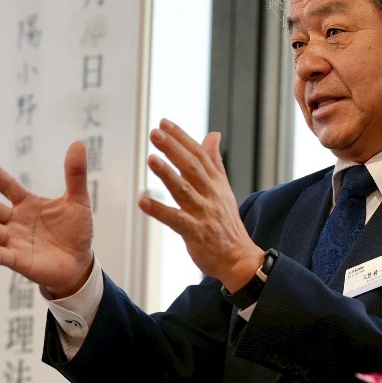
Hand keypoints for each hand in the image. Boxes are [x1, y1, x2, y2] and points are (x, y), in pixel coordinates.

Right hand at [0, 141, 94, 297]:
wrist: (80, 262)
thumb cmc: (76, 230)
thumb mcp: (78, 200)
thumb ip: (75, 175)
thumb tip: (78, 143)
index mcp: (27, 204)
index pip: (8, 186)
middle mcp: (15, 221)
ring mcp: (15, 241)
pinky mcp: (19, 261)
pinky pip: (1, 256)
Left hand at [139, 119, 263, 289]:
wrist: (239, 258)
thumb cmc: (226, 224)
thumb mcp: (224, 189)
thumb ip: (215, 161)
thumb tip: (213, 134)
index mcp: (216, 183)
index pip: (199, 155)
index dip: (181, 138)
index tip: (164, 123)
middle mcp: (211, 195)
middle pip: (192, 168)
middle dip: (174, 148)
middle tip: (155, 133)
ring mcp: (204, 214)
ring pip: (185, 190)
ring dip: (167, 174)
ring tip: (151, 159)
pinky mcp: (196, 233)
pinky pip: (176, 220)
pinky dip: (159, 210)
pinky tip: (143, 201)